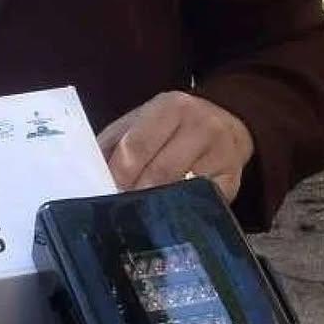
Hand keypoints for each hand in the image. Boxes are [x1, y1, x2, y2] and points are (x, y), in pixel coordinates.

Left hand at [96, 91, 253, 202]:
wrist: (226, 120)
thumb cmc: (171, 126)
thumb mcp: (142, 121)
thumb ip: (115, 143)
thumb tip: (89, 174)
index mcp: (170, 107)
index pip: (138, 145)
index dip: (119, 173)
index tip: (104, 192)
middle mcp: (200, 126)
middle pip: (160, 171)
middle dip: (136, 194)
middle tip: (119, 211)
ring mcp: (222, 152)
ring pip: (182, 189)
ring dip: (158, 205)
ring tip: (140, 216)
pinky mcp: (234, 178)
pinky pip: (203, 201)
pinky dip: (183, 209)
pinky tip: (169, 215)